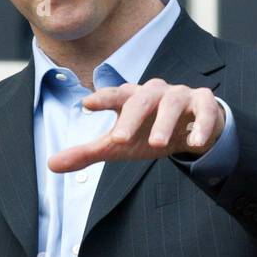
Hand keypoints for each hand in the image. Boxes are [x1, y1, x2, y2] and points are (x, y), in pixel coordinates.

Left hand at [48, 79, 224, 172]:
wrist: (190, 132)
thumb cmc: (147, 133)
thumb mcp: (118, 145)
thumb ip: (86, 153)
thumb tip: (51, 165)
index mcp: (131, 98)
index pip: (114, 95)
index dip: (101, 98)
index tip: (87, 104)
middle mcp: (154, 92)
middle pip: (141, 99)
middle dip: (131, 117)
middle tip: (120, 139)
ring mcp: (180, 95)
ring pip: (171, 103)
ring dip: (164, 123)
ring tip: (158, 144)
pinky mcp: (204, 103)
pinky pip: (205, 110)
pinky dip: (201, 125)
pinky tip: (195, 142)